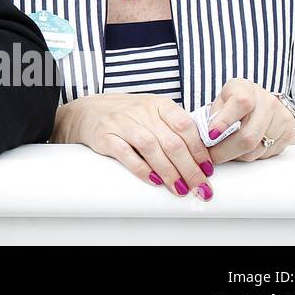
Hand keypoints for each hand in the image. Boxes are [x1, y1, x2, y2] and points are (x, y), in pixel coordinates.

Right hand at [53, 92, 213, 198]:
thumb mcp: (153, 113)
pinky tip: (154, 181)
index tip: (208, 170)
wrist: (86, 112)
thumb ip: (174, 129)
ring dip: (170, 172)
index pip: (185, 126)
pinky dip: (142, 169)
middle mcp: (141, 110)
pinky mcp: (105, 136)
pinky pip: (126, 154)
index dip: (199, 150)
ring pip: (152, 148)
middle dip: (190, 169)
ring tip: (180, 189)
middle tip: (201, 188)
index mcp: (158, 104)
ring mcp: (121, 122)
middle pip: (172, 141)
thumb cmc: (127, 116)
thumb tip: (203, 157)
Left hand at [204, 78, 294, 162]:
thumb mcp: (220, 101)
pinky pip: (265, 155)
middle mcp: (268, 102)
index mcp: (245, 89)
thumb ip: (213, 115)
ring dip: (236, 156)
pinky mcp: (289, 134)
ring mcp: (282, 118)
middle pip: (248, 136)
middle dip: (224, 151)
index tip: (211, 135)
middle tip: (211, 157)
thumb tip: (208, 138)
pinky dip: (250, 156)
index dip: (225, 121)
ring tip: (227, 149)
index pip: (240, 103)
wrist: (261, 101)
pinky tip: (244, 147)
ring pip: (255, 150)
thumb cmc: (234, 102)